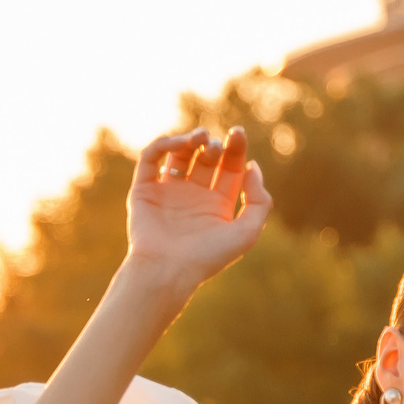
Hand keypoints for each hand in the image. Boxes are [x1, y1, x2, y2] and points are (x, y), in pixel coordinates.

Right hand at [124, 128, 271, 295]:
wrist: (167, 270)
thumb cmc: (208, 256)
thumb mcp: (247, 232)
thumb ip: (259, 200)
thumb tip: (252, 166)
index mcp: (217, 205)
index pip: (229, 168)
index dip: (236, 148)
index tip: (238, 133)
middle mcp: (193, 196)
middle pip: (207, 159)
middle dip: (214, 146)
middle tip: (216, 145)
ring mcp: (167, 192)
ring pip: (179, 155)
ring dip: (190, 140)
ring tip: (200, 137)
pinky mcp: (144, 190)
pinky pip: (151, 158)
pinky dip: (164, 144)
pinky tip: (180, 143)